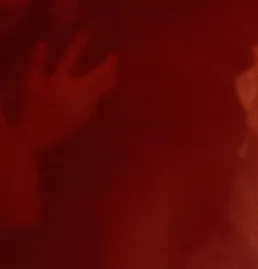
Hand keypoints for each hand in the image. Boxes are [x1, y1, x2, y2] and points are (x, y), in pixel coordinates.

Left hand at [16, 35, 118, 154]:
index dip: (111, 74)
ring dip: (76, 49)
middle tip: (113, 57)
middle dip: (104, 67)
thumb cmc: (60, 132)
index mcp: (84, 100)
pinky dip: (40, 57)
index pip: (102, 84)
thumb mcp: (81, 120)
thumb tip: (104, 89)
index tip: (117, 64)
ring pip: (67, 64)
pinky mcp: (35, 83)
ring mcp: (52, 83)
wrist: (33, 137)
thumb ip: (93, 104)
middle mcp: (71, 88)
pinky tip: (43, 45)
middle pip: (91, 75)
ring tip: (84, 35)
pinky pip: (37, 68)